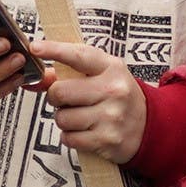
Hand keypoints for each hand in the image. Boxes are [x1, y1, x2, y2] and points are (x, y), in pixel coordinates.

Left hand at [32, 39, 146, 163]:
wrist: (149, 125)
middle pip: (61, 91)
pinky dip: (70, 136)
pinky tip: (84, 131)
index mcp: (111, 68)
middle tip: (66, 99)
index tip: (36, 47)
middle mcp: (113, 89)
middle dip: (56, 97)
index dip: (55, 50)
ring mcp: (110, 116)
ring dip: (64, 119)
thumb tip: (39, 78)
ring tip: (80, 116)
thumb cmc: (118, 96)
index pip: (79, 55)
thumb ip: (70, 74)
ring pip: (62, 118)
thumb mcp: (102, 76)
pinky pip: (68, 138)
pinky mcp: (106, 139)